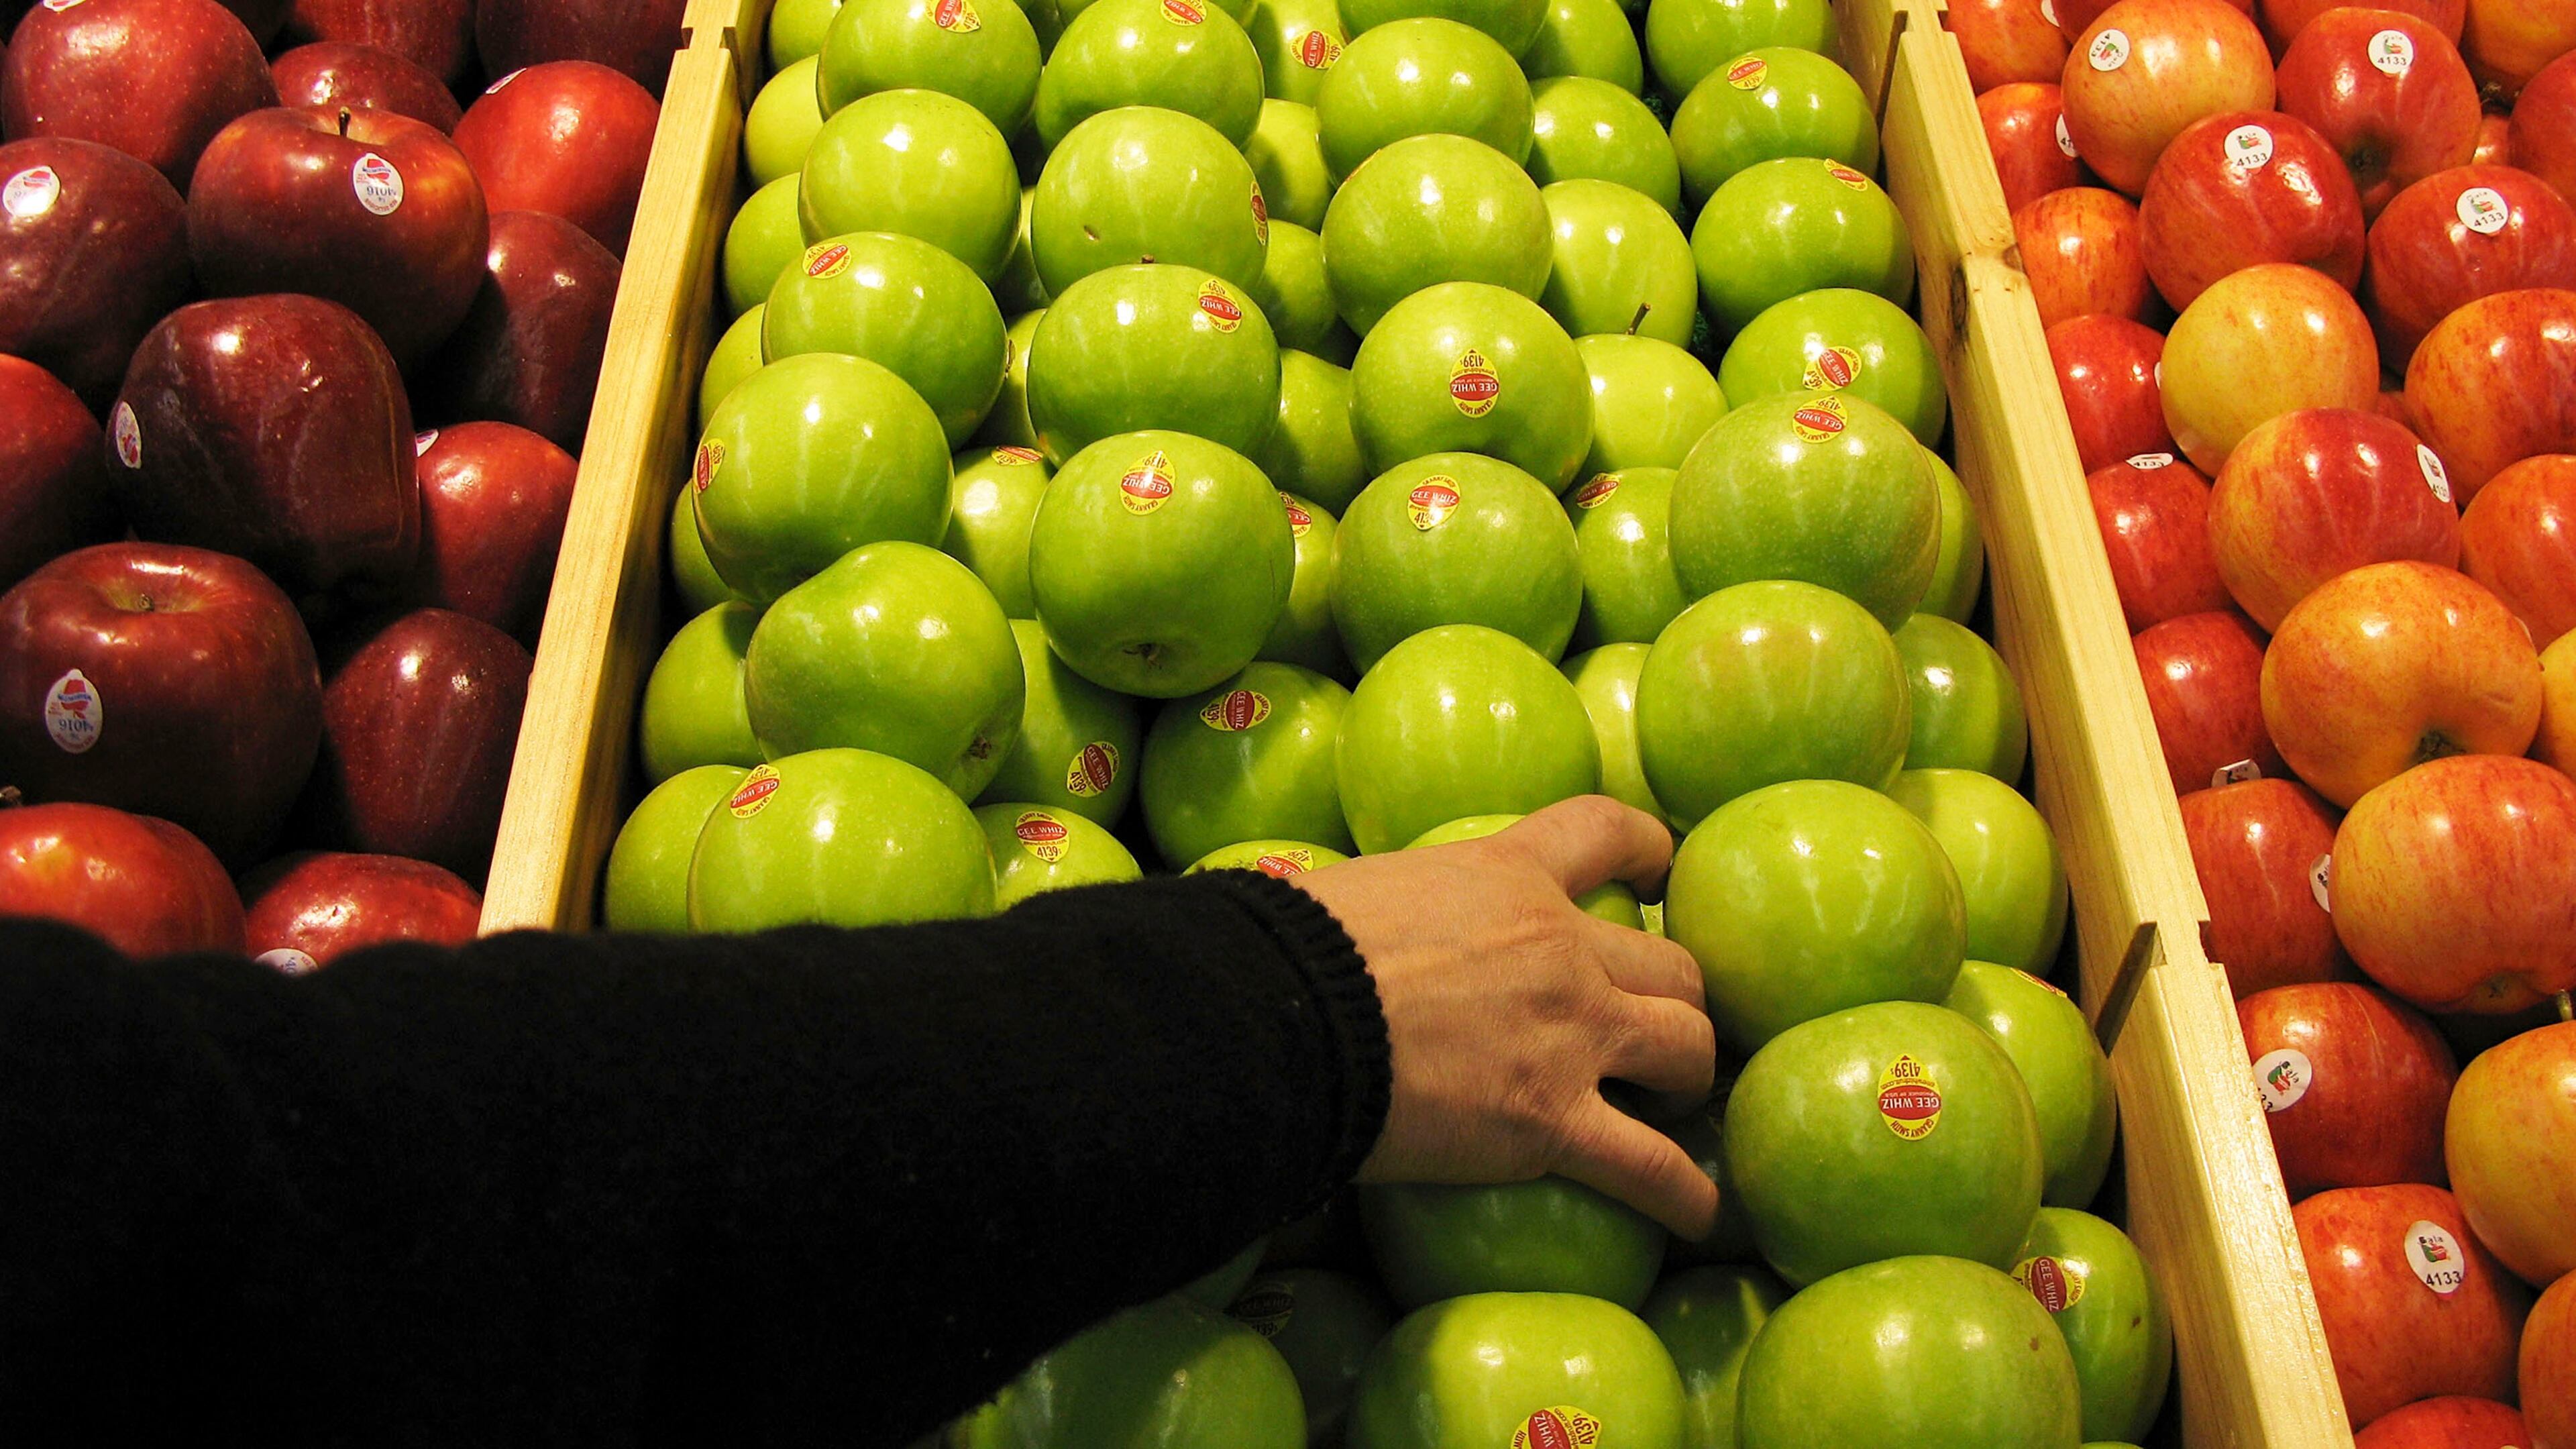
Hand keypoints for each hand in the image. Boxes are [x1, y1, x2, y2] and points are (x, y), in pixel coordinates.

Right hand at [1288, 797, 1719, 1239]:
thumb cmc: (1291, 947)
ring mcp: (1569, 1034)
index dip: (1647, 850)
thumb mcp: (1360, 892)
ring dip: (1689, 1076)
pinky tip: (1702, 1215)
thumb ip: (1394, 908)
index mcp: (1508, 876)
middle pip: (1672, 964)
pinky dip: (1686, 1196)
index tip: (1658, 875)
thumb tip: (1341, 921)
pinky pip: (1652, 1168)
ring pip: (1688, 1048)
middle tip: (1655, 1028)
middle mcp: (1560, 948)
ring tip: (1675, 1107)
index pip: (1603, 831)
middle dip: (1678, 997)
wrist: (1279, 1013)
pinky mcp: (1552, 1122)